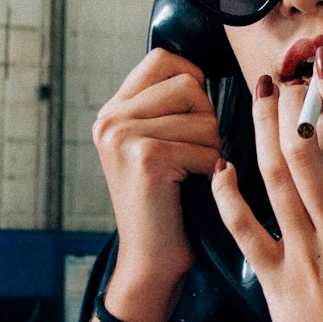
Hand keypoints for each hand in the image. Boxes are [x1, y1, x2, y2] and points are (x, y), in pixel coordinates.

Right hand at [92, 49, 222, 312]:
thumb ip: (169, 106)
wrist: (150, 262)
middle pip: (189, 84)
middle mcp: (110, 119)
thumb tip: (205, 71)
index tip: (194, 117)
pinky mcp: (145, 157)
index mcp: (113, 111)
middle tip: (190, 156)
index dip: (193, 80)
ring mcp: (123, 136)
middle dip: (206, 120)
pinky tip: (190, 189)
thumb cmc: (169, 204)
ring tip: (189, 174)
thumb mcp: (157, 144)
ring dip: (212, 147)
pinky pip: (207, 146)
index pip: (163, 59)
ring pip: (203, 115)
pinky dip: (211, 170)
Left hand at [211, 50, 322, 321]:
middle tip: (289, 70)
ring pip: (276, 180)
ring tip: (259, 92)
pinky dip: (228, 196)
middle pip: (309, 154)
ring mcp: (303, 262)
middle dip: (296, 104)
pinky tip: (220, 166)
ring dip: (263, 131)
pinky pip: (244, 232)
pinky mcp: (273, 288)